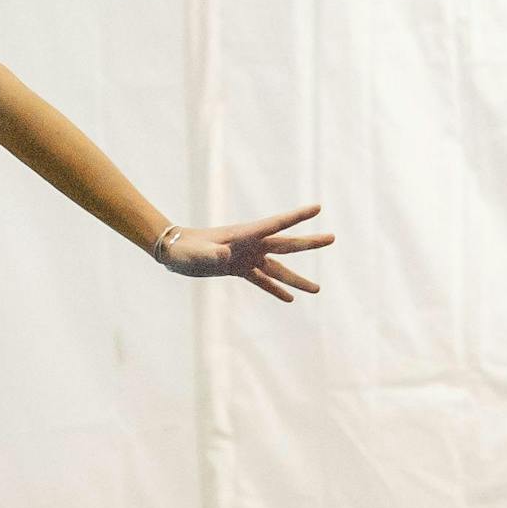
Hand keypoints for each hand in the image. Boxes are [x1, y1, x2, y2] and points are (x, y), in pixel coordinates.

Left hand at [154, 204, 331, 300]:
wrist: (173, 251)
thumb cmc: (183, 248)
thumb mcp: (197, 252)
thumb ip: (211, 252)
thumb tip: (224, 255)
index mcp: (244, 235)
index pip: (277, 223)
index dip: (297, 216)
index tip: (318, 208)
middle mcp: (251, 244)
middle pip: (286, 244)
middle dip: (309, 243)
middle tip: (332, 238)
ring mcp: (247, 257)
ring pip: (278, 268)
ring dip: (297, 279)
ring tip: (318, 290)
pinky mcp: (239, 269)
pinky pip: (262, 281)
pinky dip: (275, 290)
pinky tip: (290, 299)